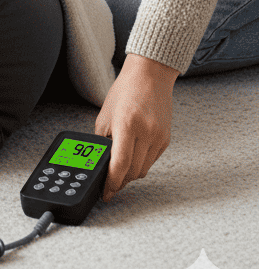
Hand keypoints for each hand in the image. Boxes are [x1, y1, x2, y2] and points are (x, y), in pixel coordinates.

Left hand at [94, 53, 178, 201]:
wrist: (150, 76)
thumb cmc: (125, 91)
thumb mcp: (105, 115)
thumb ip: (103, 140)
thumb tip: (101, 161)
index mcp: (126, 124)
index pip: (120, 163)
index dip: (112, 182)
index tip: (106, 192)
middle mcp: (146, 132)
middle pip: (133, 171)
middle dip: (120, 180)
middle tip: (109, 184)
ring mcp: (158, 137)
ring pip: (144, 169)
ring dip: (130, 174)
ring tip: (119, 172)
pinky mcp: (166, 140)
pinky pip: (152, 160)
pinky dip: (141, 164)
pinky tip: (132, 158)